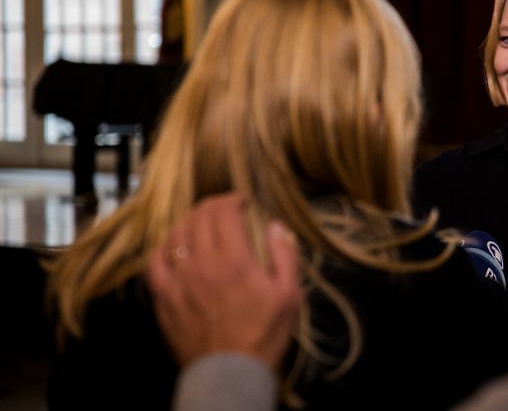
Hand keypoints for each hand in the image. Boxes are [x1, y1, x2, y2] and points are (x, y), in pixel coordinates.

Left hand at [146, 192, 301, 368]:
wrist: (231, 372)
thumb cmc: (263, 334)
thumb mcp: (289, 294)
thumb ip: (284, 255)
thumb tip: (276, 225)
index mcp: (234, 259)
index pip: (223, 211)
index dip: (232, 199)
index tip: (241, 201)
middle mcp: (202, 263)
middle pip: (198, 217)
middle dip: (213, 205)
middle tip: (224, 208)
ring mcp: (178, 280)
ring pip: (175, 234)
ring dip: (190, 221)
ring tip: (201, 224)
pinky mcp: (163, 297)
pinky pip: (154, 261)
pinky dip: (164, 247)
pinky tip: (175, 249)